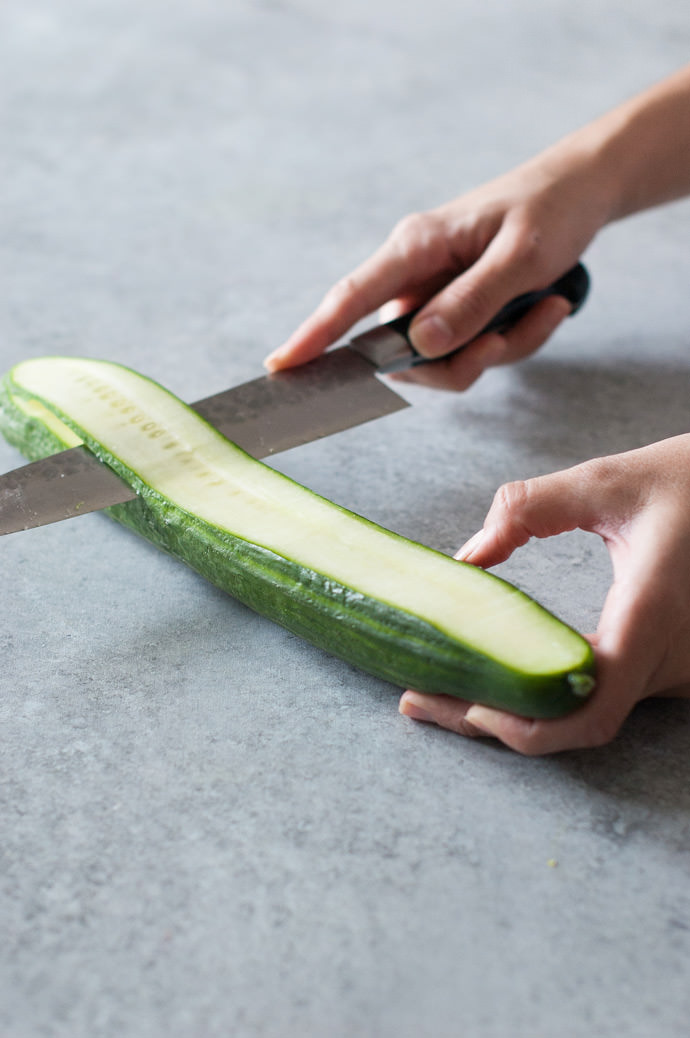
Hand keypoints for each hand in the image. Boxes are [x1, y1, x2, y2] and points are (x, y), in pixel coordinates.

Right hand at [266, 143, 613, 388]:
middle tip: (506, 339)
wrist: (581, 192)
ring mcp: (436, 298)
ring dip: (499, 350)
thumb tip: (422, 345)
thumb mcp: (522, 256)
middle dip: (461, 361)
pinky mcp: (459, 313)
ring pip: (444, 361)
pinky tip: (547, 306)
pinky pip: (474, 353)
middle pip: (406, 351)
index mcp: (415, 247)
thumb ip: (472, 302)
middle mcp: (415, 276)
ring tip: (545, 306)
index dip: (314, 335)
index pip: (351, 298)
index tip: (280, 366)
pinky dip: (515, 342)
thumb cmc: (549, 209)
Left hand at [400, 435, 689, 752]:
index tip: (466, 707)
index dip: (527, 726)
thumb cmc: (689, 481)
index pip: (591, 708)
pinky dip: (547, 696)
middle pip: (575, 723)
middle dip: (494, 721)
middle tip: (418, 700)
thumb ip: (529, 508)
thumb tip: (465, 557)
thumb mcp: (608, 480)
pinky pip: (604, 696)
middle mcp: (672, 658)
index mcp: (654, 612)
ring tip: (442, 689)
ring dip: (517, 712)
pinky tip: (499, 675)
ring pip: (588, 716)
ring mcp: (677, 670)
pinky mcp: (671, 667)